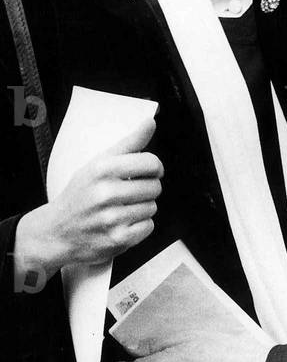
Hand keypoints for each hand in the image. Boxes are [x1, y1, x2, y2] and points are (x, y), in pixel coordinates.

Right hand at [13, 119, 161, 284]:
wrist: (56, 232)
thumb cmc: (80, 195)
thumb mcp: (98, 164)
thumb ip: (129, 143)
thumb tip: (151, 122)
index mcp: (102, 170)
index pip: (151, 163)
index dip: (155, 167)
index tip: (150, 171)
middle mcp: (105, 193)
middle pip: (154, 187)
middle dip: (147, 188)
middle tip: (131, 192)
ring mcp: (111, 218)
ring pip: (152, 207)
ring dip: (142, 208)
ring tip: (123, 208)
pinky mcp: (117, 239)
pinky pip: (149, 226)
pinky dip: (140, 226)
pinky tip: (123, 222)